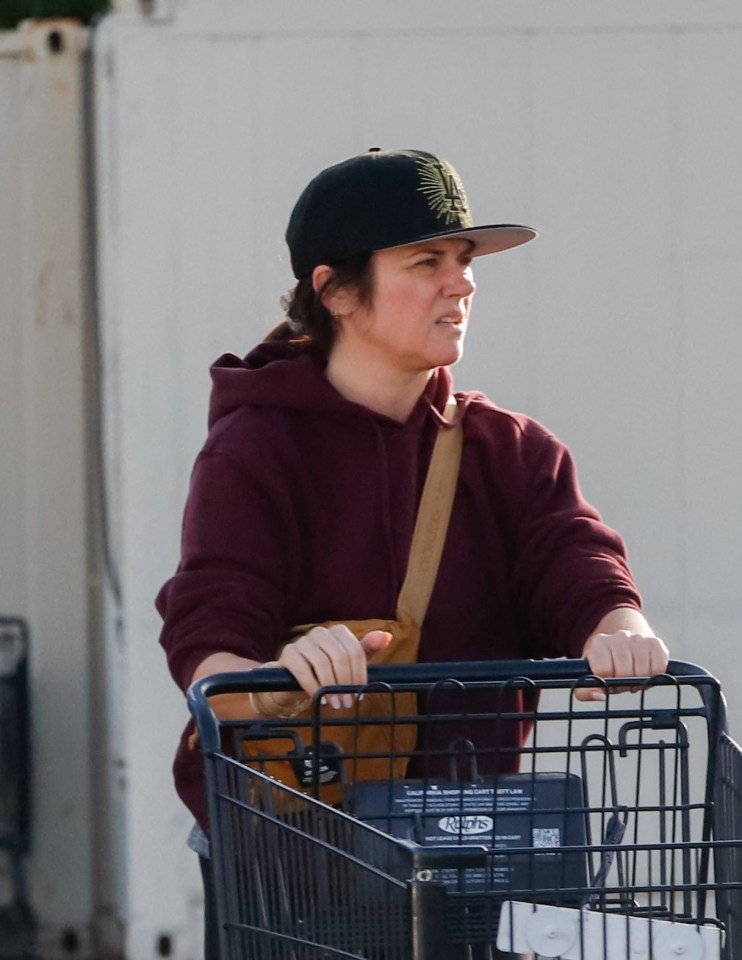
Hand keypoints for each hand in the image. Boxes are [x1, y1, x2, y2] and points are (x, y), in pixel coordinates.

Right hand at [274, 624, 391, 709]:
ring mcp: (303, 641)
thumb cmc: (326, 671)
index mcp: (338, 632)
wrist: (293, 681)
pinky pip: (303, 670)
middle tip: (347, 703)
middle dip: (345, 683)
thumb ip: (366, 650)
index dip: (359, 675)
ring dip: (330, 687)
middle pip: (340, 657)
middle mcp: (320, 632)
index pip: (355, 651)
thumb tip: (386, 636)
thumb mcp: (348, 663)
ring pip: (322, 662)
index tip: (359, 694)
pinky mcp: (288, 653)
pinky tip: (318, 697)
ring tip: (335, 703)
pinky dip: (313, 686)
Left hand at [576, 608, 668, 700]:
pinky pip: (659, 667)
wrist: (623, 643)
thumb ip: (585, 691)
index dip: (607, 682)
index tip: (607, 681)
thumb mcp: (589, 676)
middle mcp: (619, 636)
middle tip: (622, 682)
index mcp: (599, 643)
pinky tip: (645, 672)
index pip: (604, 671)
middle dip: (623, 683)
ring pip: (642, 671)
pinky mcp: (656, 642)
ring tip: (632, 677)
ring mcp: (638, 638)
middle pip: (624, 672)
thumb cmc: (605, 665)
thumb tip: (600, 695)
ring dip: (639, 680)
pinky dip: (653, 675)